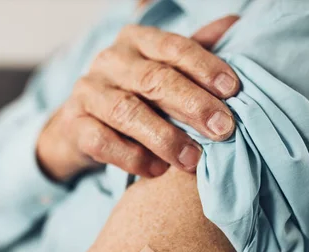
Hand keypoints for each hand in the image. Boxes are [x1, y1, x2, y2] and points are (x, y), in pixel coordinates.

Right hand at [37, 16, 239, 181]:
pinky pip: (103, 141)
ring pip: (128, 112)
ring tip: (193, 160)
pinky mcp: (75, 124)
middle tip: (223, 130)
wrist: (84, 125)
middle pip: (153, 79)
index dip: (205, 66)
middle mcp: (109, 61)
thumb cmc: (135, 95)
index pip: (173, 47)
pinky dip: (133, 158)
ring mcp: (88, 92)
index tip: (233, 90)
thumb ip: (194, 52)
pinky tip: (158, 170)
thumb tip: (233, 23)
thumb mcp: (164, 70)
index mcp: (136, 40)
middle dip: (192, 105)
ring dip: (165, 138)